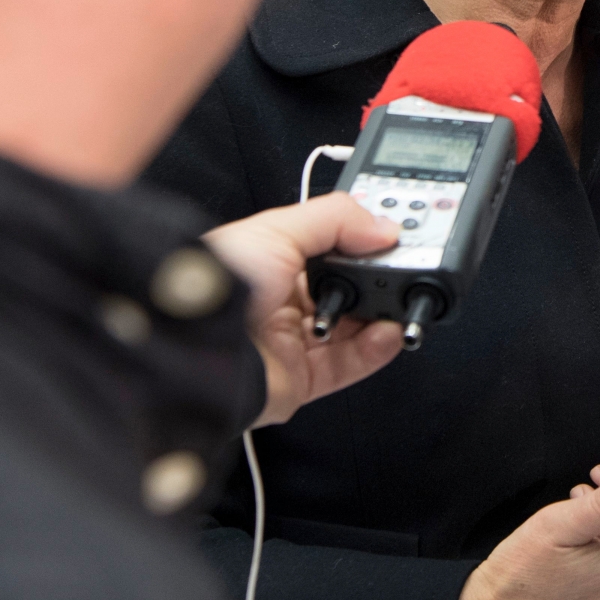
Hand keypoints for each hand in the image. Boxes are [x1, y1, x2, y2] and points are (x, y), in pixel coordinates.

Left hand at [204, 194, 404, 427]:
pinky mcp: (302, 379)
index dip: (364, 243)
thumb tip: (383, 228)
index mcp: (276, 259)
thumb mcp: (278, 229)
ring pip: (354, 330)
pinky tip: (388, 333)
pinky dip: (375, 350)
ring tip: (399, 302)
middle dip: (378, 280)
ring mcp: (293, 341)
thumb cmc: (220, 282)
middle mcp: (284, 300)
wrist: (196, 346)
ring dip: (382, 316)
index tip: (393, 238)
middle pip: (348, 290)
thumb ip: (336, 220)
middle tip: (403, 269)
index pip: (333, 248)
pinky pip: (350, 365)